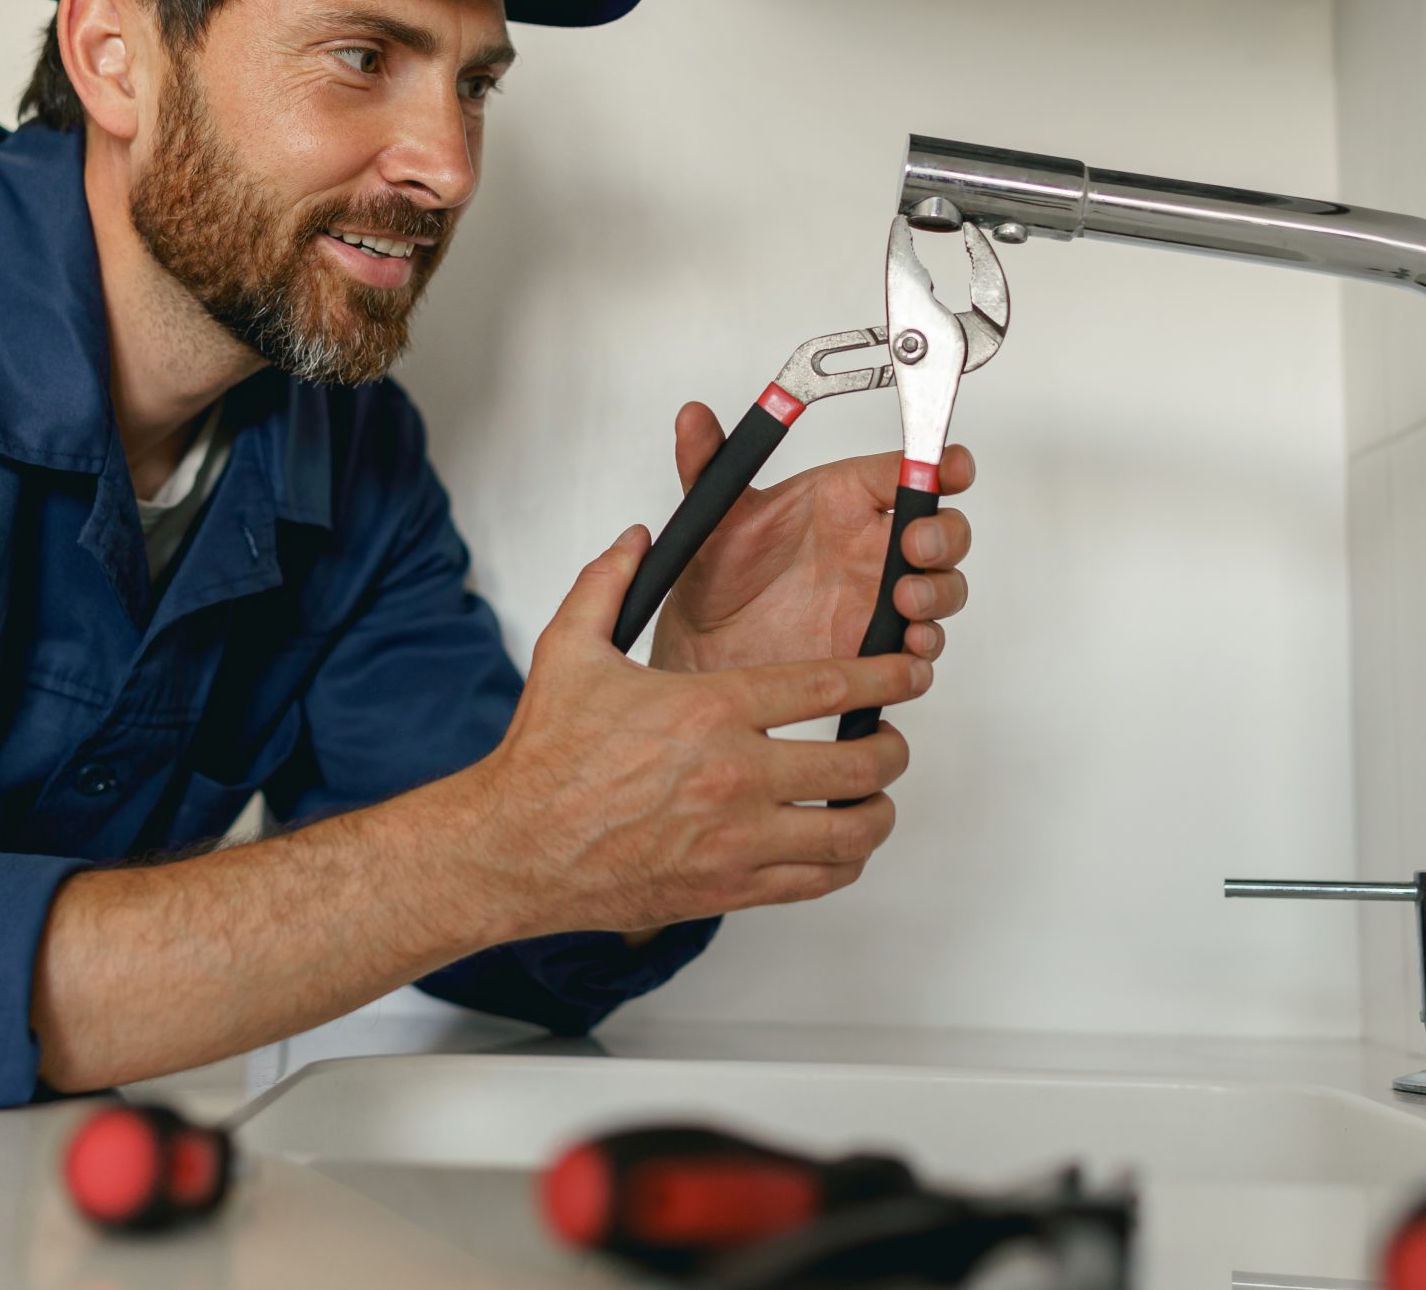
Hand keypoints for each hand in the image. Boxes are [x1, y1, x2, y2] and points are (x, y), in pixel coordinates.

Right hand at [453, 527, 922, 936]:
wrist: (514, 849)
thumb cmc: (543, 756)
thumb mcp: (570, 649)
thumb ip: (610, 583)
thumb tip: (637, 536)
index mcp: (709, 709)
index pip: (829, 689)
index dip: (886, 677)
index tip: (911, 670)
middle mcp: (734, 777)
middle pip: (858, 763)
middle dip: (891, 748)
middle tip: (889, 740)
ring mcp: (736, 840)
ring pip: (850, 831)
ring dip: (876, 810)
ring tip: (872, 796)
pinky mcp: (729, 889)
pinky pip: (817, 880)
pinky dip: (842, 861)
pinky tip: (837, 844)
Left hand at [647, 402, 974, 676]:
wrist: (705, 644)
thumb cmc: (721, 575)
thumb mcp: (713, 516)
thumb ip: (706, 462)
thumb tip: (692, 417)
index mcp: (845, 500)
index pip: (907, 471)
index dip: (940, 464)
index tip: (950, 466)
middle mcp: (872, 546)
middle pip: (943, 527)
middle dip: (944, 533)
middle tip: (916, 544)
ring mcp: (880, 597)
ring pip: (944, 586)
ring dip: (938, 591)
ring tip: (906, 600)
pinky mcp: (878, 646)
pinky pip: (922, 645)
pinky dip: (926, 645)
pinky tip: (909, 644)